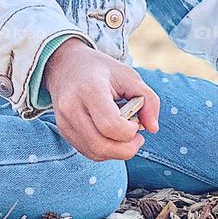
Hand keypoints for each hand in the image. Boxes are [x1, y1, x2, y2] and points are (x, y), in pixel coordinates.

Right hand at [43, 38, 160, 159]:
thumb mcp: (129, 76)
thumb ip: (149, 99)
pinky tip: (111, 136)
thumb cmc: (101, 70)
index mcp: (89, 89)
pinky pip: (88, 152)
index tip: (136, 122)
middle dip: (126, 149)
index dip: (130, 131)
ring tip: (124, 135)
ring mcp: (64, 122)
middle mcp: (72, 108)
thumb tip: (153, 129)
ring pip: (95, 153)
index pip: (110, 125)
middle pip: (101, 146)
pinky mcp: (64, 131)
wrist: (65, 65)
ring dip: (117, 152)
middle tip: (137, 137)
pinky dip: (106, 150)